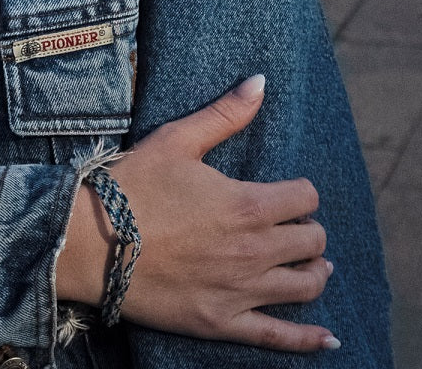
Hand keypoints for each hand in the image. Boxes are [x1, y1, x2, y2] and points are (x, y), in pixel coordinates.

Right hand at [57, 75, 339, 352]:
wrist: (91, 242)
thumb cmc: (134, 184)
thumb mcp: (178, 139)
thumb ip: (225, 113)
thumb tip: (261, 81)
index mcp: (246, 204)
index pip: (305, 198)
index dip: (301, 192)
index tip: (288, 193)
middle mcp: (252, 250)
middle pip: (311, 242)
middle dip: (308, 230)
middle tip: (295, 227)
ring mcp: (239, 291)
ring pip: (304, 286)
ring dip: (314, 272)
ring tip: (313, 266)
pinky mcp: (221, 323)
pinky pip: (278, 337)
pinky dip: (308, 340)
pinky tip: (329, 339)